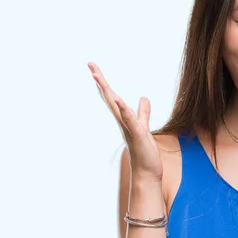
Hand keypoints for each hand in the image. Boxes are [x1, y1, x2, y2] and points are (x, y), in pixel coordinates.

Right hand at [88, 62, 162, 181]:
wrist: (147, 172)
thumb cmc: (144, 152)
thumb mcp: (144, 127)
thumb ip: (143, 113)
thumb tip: (144, 98)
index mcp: (124, 118)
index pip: (112, 97)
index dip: (104, 83)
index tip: (94, 68)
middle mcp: (122, 121)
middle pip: (109, 98)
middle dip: (100, 81)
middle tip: (90, 65)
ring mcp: (128, 127)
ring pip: (115, 106)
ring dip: (107, 91)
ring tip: (97, 76)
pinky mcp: (137, 134)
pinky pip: (129, 120)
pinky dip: (124, 109)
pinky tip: (119, 99)